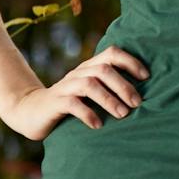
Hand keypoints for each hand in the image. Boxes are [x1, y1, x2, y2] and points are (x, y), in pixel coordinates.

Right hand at [3, 45, 148, 140]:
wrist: (32, 112)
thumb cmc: (70, 106)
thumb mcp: (90, 95)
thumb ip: (110, 90)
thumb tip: (144, 97)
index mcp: (89, 68)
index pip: (111, 53)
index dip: (130, 61)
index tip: (146, 77)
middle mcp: (78, 74)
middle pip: (103, 70)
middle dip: (123, 85)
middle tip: (137, 103)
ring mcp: (65, 87)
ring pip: (89, 84)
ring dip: (109, 99)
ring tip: (123, 114)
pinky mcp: (55, 103)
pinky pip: (72, 104)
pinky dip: (88, 114)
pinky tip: (98, 125)